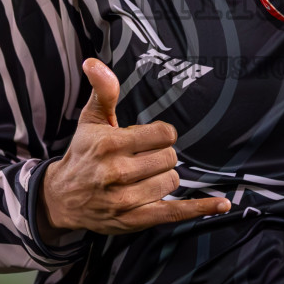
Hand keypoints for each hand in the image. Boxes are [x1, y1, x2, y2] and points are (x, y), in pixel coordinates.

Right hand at [37, 58, 229, 238]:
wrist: (61, 198)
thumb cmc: (83, 154)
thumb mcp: (91, 120)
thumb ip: (102, 90)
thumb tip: (94, 62)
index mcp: (110, 144)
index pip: (164, 134)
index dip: (161, 135)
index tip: (148, 139)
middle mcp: (117, 172)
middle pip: (170, 158)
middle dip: (161, 156)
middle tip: (141, 159)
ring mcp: (126, 200)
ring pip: (172, 181)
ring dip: (163, 178)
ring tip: (141, 178)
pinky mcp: (134, 220)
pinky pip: (175, 213)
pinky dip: (200, 209)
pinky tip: (221, 204)